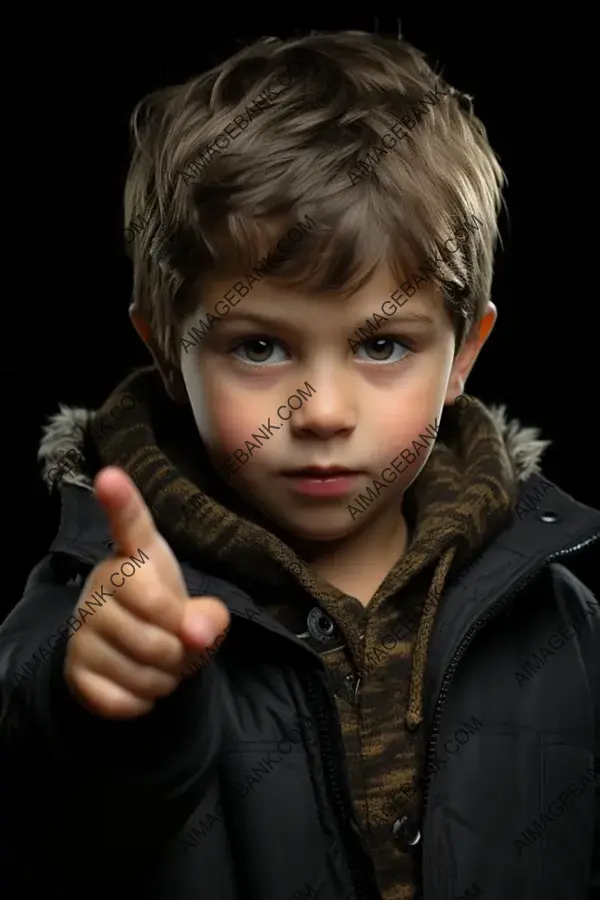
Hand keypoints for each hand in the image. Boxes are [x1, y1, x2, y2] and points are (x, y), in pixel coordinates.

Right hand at [64, 466, 229, 719]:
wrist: (129, 661)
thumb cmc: (166, 622)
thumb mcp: (197, 615)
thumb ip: (209, 616)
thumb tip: (197, 633)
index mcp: (135, 557)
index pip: (129, 524)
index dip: (121, 501)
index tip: (110, 476)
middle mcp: (101, 582)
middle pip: (158, 617)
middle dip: (182, 644)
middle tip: (176, 643)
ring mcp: (82, 626)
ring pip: (145, 665)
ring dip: (166, 677)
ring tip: (158, 663)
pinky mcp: (74, 668)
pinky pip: (124, 697)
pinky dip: (143, 701)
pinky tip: (136, 683)